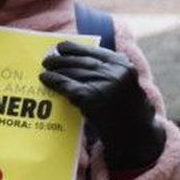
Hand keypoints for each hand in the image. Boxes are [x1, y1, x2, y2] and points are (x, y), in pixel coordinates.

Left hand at [40, 40, 165, 171]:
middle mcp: (113, 71)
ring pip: (72, 72)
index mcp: (122, 65)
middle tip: (47, 60)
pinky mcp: (91, 97)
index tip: (61, 47)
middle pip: (81, 62)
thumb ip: (108, 71)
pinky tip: (45, 79)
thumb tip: (78, 59)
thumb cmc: (127, 110)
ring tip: (45, 69)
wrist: (135, 133)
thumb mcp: (124, 84)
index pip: (94, 52)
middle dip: (62, 60)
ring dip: (56, 70)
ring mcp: (102, 84)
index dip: (75, 48)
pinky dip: (54, 81)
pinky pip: (67, 85)